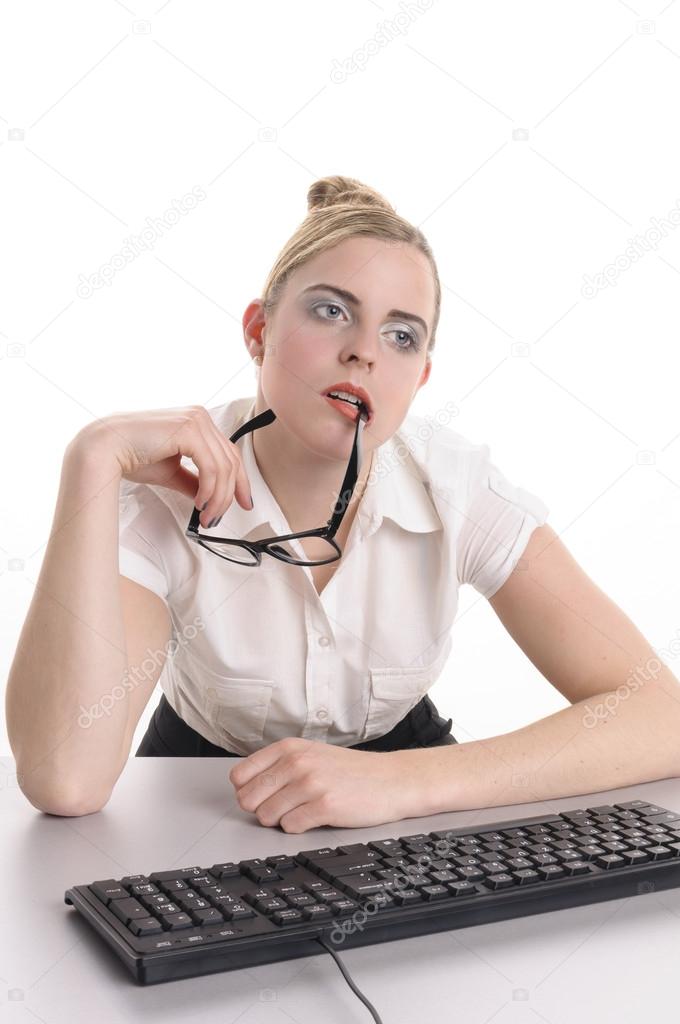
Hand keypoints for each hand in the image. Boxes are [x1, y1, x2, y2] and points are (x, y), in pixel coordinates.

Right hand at [68, 405, 251, 527]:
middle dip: (230, 495)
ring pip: (224, 467)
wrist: (104, 448)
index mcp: (197, 423)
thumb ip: (193, 481)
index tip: (244, 503)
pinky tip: (200, 503)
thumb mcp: (171, 471)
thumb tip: (211, 498)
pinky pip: (211, 467)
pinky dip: (210, 489)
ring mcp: (196, 420)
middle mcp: (200, 417)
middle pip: (231, 461)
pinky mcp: (189, 429)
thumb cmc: (131, 455)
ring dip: (218, 498)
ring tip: (206, 516)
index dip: (240, 482)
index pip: (229, 454)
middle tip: (218, 518)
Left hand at [228, 738, 419, 833]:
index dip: (247, 791)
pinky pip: (289, 828)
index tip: (262, 796)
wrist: (392, 780)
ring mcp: (310, 784)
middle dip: (261, 809)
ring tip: (303, 810)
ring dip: (282, 820)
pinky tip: (316, 817)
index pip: (239, 776)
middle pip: (248, 799)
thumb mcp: (311, 755)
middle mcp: (297, 762)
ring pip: (266, 816)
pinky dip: (299, 828)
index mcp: (289, 748)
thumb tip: (242, 789)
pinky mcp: (324, 807)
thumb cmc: (351, 771)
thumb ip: (277, 766)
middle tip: (284, 807)